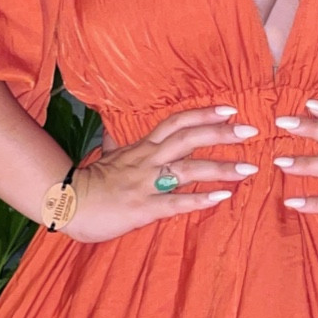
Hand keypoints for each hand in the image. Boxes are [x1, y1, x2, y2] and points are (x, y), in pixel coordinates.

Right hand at [64, 104, 258, 242]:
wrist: (66, 203)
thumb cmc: (89, 182)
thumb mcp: (106, 155)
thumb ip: (117, 143)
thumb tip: (112, 127)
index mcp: (142, 148)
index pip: (176, 123)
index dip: (203, 114)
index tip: (230, 110)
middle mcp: (148, 161)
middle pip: (188, 139)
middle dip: (220, 134)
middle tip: (250, 131)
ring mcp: (146, 183)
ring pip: (188, 169)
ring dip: (220, 168)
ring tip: (248, 169)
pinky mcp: (143, 208)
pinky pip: (175, 202)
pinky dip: (200, 199)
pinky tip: (222, 198)